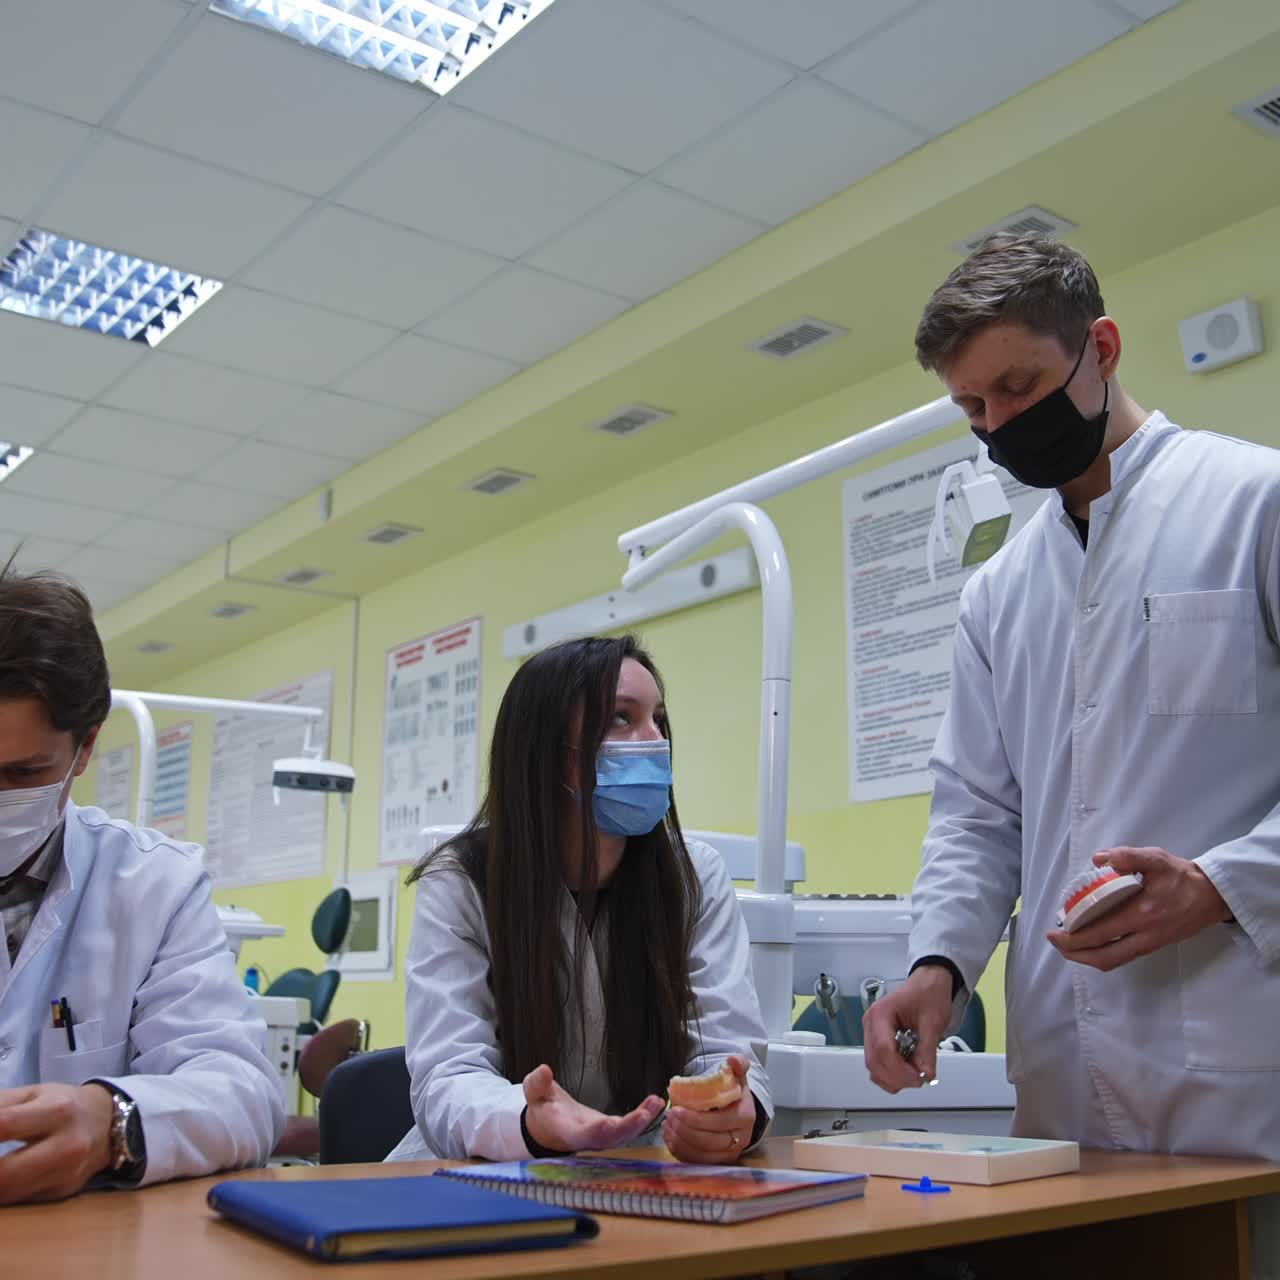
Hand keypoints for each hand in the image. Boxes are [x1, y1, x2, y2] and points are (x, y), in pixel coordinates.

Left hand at [0, 1083, 113, 1203]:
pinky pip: (19, 1199)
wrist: (110, 1124)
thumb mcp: (33, 1094)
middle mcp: (66, 1145)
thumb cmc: (63, 1104)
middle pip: (4, 1174)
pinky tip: (0, 1179)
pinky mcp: (62, 1193)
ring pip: (8, 1194)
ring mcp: (66, 1174)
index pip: (3, 1126)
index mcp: (57, 1111)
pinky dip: (0, 1193)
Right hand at [523, 1064, 663, 1153]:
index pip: (582, 1134)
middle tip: (645, 1113)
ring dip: (642, 1121)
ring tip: (656, 1103)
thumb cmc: (542, 1107)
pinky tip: (656, 1102)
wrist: (548, 1126)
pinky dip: (643, 1116)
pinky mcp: (611, 1130)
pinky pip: (629, 1127)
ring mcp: (601, 1136)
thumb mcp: (534, 1093)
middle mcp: (587, 1138)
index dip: (596, 1131)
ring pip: (624, 1134)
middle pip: (610, 1138)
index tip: (609, 1124)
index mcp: (566, 1130)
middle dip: (629, 1127)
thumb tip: (543, 1070)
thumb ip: (537, 1083)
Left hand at [662, 1054, 755, 1164]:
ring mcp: (730, 1154)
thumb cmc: (733, 1091)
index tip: (675, 1109)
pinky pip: (697, 1161)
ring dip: (680, 1141)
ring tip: (667, 1125)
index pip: (718, 1122)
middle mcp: (740, 1140)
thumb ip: (738, 1064)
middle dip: (684, 1130)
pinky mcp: (718, 1162)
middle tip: (668, 1117)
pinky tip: (670, 1137)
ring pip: (701, 1154)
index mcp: (746, 1117)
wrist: (738, 1109)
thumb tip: (733, 1060)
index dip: (695, 1119)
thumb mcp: (737, 1075)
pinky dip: (680, 1151)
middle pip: (708, 1141)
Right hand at [862, 966, 952, 1092]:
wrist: (928, 984)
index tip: (919, 1077)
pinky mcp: (878, 1041)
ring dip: (894, 1078)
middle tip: (920, 1078)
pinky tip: (908, 1070)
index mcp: (881, 1014)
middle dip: (898, 1077)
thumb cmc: (927, 994)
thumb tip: (926, 1075)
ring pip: (874, 1067)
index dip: (900, 1070)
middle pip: (875, 1062)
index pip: (882, 1050)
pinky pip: (879, 1065)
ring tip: (915, 1074)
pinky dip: (892, 1074)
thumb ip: (927, 1049)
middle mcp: (871, 1024)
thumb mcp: (933, 1021)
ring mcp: (872, 1033)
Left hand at [1047, 847, 1231, 971]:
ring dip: (1086, 957)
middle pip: (1103, 955)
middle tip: (1053, 940)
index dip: (1074, 937)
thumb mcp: (1155, 858)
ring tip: (1067, 946)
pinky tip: (1089, 944)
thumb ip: (1127, 856)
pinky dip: (1101, 954)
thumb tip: (1098, 859)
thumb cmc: (1181, 876)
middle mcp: (1145, 934)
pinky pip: (1123, 957)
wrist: (1213, 895)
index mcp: (1142, 913)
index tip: (1054, 930)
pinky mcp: (1154, 945)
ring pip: (1113, 961)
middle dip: (1074, 951)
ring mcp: (1151, 943)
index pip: (1101, 932)